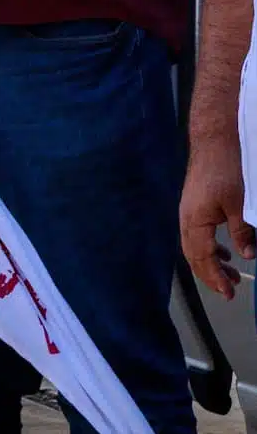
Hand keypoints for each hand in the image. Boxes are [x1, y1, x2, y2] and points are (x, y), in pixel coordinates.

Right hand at [183, 142, 255, 299]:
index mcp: (195, 221)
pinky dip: (211, 248)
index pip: (203, 257)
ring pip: (195, 247)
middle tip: (229, 292)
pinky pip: (198, 235)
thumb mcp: (241, 203)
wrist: (215, 141)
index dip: (215, 277)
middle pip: (194, 257)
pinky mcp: (194, 207)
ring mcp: (188, 213)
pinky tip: (225, 252)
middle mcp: (187, 220)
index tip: (228, 292)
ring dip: (211, 263)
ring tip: (229, 276)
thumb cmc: (225, 168)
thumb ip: (242, 231)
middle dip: (211, 276)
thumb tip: (247, 256)